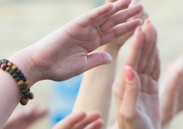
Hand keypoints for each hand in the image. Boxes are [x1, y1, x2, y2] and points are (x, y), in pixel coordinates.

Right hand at [9, 0, 144, 84]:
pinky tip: (112, 6)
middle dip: (127, 15)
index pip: (114, 33)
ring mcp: (82, 29)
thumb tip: (110, 56)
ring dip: (117, 9)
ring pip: (103, 16)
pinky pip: (89, 18)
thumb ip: (97, 60)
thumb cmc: (58, 68)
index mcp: (93, 44)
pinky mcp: (73, 26)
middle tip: (142, 7)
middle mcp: (89, 34)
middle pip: (112, 22)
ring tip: (132, 1)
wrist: (40, 66)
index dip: (128, 28)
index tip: (142, 23)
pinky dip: (100, 12)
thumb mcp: (83, 66)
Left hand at [112, 21, 160, 128]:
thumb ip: (130, 91)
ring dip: (149, 44)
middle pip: (139, 56)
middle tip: (148, 21)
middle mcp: (130, 82)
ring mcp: (139, 84)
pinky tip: (156, 45)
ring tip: (151, 26)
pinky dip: (155, 55)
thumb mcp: (130, 113)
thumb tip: (130, 69)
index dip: (137, 45)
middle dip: (143, 39)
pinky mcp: (148, 89)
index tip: (141, 29)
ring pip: (146, 60)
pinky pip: (153, 69)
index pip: (132, 61)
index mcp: (124, 86)